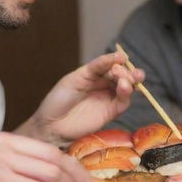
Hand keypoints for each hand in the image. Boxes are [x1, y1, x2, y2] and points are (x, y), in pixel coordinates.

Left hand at [26, 52, 143, 144]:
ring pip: (127, 87)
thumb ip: (96, 67)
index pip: (111, 64)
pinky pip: (123, 102)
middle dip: (128, 72)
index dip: (117, 61)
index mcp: (94, 74)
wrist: (51, 125)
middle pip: (122, 75)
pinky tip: (124, 88)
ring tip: (126, 80)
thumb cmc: (58, 99)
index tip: (122, 58)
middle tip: (127, 72)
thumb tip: (118, 56)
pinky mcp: (111, 112)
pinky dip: (126, 94)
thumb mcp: (76, 77)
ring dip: (130, 81)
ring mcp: (108, 98)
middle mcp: (104, 85)